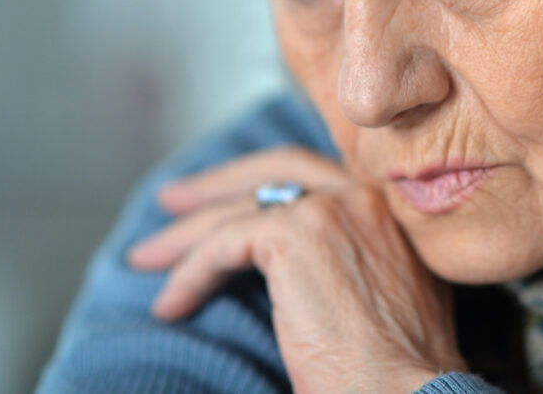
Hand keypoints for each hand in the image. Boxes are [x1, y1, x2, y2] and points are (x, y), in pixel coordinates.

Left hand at [127, 146, 467, 393]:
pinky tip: (173, 304)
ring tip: (145, 260)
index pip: (318, 175)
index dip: (265, 181)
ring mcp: (333, 209)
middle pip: (277, 169)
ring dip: (185, 237)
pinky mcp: (297, 235)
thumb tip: (301, 272)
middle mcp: (366, 195)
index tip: (228, 195)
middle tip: (173, 201)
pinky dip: (191, 272)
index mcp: (393, 209)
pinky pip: (224, 243)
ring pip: (241, 209)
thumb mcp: (390, 298)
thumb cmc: (397, 373)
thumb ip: (357, 262)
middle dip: (218, 184)